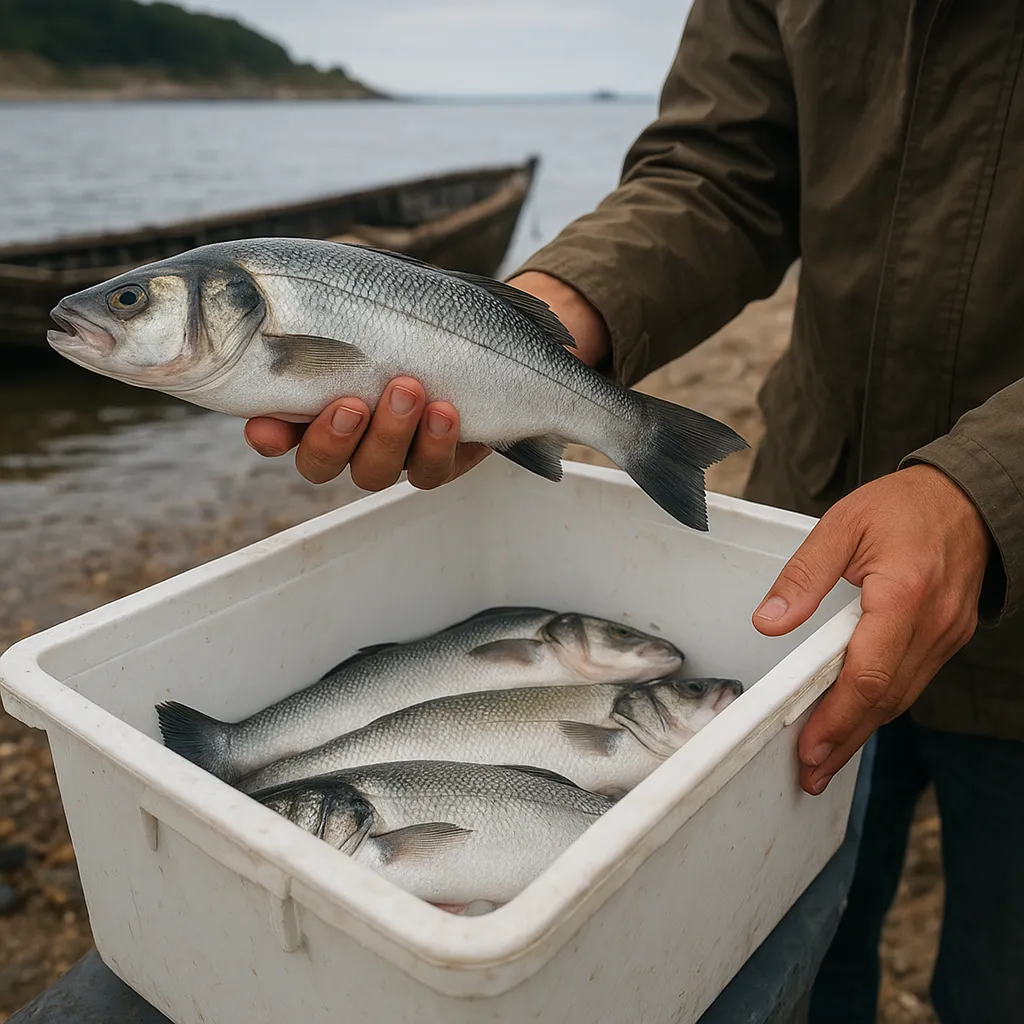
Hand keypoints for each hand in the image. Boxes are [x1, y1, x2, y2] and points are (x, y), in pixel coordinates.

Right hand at [244, 272, 611, 488]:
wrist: (481, 326)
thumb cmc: (403, 305)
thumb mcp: (353, 289)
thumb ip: (312, 297)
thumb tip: (266, 292)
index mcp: (312, 402)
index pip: (274, 431)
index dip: (268, 436)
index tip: (267, 428)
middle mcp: (348, 437)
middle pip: (320, 464)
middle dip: (332, 439)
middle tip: (351, 404)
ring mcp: (392, 453)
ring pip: (374, 472)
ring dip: (388, 435)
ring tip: (408, 388)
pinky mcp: (438, 459)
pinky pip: (431, 471)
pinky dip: (436, 444)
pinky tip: (444, 411)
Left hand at [751, 464, 991, 795]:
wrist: (966, 497)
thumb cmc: (901, 508)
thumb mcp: (842, 526)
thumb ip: (803, 575)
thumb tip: (768, 621)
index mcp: (903, 594)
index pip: (869, 673)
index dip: (837, 717)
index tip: (809, 746)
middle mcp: (932, 624)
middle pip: (886, 699)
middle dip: (845, 740)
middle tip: (810, 772)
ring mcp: (946, 635)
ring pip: (902, 698)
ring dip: (863, 731)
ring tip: (825, 759)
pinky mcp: (948, 637)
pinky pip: (913, 681)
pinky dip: (882, 706)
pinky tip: (856, 720)